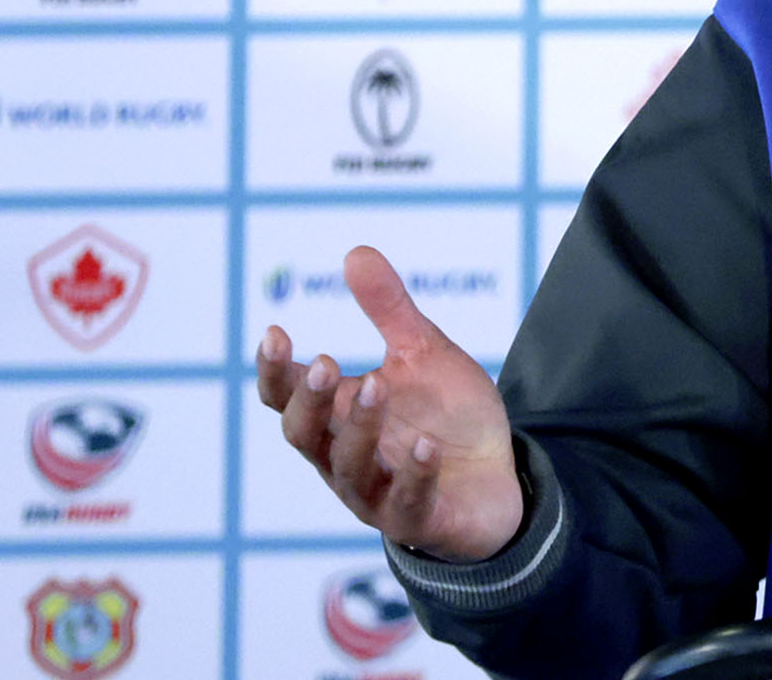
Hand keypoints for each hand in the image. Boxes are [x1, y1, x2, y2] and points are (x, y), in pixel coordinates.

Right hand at [255, 245, 525, 562]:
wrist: (497, 480)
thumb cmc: (447, 418)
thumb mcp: (422, 354)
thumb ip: (390, 311)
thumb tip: (356, 252)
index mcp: (337, 417)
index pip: (286, 399)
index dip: (274, 371)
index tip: (275, 332)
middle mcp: (344, 458)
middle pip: (304, 435)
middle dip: (308, 400)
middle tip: (324, 361)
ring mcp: (377, 493)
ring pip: (349, 468)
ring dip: (359, 427)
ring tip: (377, 384)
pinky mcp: (417, 519)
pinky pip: (407, 502)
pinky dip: (414, 474)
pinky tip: (426, 446)